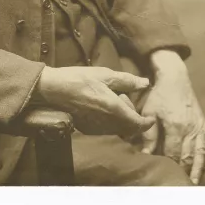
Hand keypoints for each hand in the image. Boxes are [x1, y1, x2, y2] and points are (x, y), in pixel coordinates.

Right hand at [36, 66, 155, 136]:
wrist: (54, 90)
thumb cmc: (80, 78)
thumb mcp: (105, 74)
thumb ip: (127, 81)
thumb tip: (145, 83)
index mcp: (114, 109)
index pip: (138, 124)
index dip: (147, 123)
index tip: (151, 117)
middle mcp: (107, 123)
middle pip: (129, 127)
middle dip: (131, 114)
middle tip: (122, 96)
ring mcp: (97, 129)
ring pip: (118, 129)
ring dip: (121, 119)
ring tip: (110, 100)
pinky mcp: (87, 130)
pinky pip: (106, 129)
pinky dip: (110, 121)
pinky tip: (100, 106)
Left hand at [141, 50, 204, 183]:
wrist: (174, 77)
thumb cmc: (159, 94)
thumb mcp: (150, 112)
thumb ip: (148, 134)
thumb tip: (145, 153)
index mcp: (175, 127)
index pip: (172, 152)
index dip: (167, 163)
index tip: (163, 171)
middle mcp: (190, 129)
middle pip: (187, 155)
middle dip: (183, 169)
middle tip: (178, 181)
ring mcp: (198, 126)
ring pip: (200, 151)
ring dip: (198, 167)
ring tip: (195, 181)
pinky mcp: (203, 122)